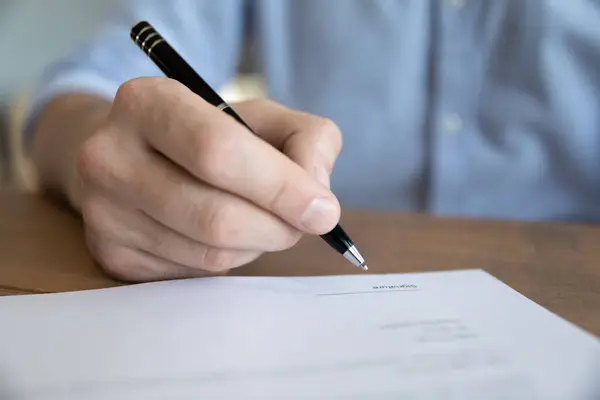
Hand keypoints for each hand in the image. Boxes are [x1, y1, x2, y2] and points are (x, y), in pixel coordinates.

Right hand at [76, 77, 341, 281]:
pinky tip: (224, 235)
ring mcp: (104, 211)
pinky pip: (193, 273)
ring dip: (256, 245)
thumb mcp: (261, 117)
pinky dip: (228, 260)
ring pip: (209, 252)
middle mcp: (110, 156)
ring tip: (261, 221)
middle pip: (215, 215)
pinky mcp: (111, 254)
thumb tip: (318, 195)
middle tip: (304, 224)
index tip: (324, 211)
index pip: (219, 151)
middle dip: (277, 227)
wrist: (131, 155)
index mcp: (148, 103)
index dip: (281, 187)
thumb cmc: (207, 134)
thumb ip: (308, 140)